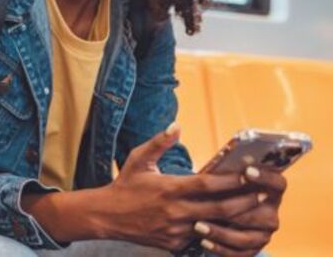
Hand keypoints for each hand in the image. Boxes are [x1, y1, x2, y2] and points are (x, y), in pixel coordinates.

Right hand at [94, 124, 262, 252]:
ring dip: (235, 220)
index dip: (231, 180)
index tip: (248, 174)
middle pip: (219, 209)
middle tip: (263, 195)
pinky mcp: (175, 244)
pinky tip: (230, 226)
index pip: (207, 185)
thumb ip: (158, 142)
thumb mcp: (138, 159)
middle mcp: (175, 211)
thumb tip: (176, 125)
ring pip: (215, 227)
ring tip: (254, 211)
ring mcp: (176, 231)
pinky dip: (216, 232)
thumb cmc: (125, 185)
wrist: (107, 216)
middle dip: (244, 202)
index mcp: (169, 188)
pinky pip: (201, 239)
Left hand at [192, 167, 285, 255]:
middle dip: (235, 211)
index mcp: (270, 190)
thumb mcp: (224, 178)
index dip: (266, 177)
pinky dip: (219, 248)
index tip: (247, 171)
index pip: (278, 183)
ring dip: (220, 233)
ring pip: (245, 237)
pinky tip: (202, 241)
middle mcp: (271, 213)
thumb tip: (221, 160)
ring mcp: (264, 234)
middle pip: (260, 215)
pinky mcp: (253, 249)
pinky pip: (238, 253)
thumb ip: (226, 173)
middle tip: (213, 206)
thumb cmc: (220, 188)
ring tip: (197, 226)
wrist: (218, 208)